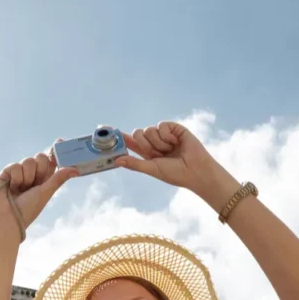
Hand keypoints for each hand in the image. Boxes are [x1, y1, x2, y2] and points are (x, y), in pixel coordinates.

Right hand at [0, 147, 79, 238]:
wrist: (8, 218)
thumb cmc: (27, 210)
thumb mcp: (46, 193)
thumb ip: (58, 178)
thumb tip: (76, 170)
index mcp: (43, 179)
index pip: (50, 161)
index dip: (55, 151)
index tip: (60, 142)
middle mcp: (31, 174)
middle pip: (41, 157)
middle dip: (41, 168)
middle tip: (37, 182)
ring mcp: (18, 172)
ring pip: (28, 161)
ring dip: (28, 177)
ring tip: (21, 189)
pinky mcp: (6, 172)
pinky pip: (16, 165)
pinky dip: (16, 178)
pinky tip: (12, 188)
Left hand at [117, 122, 238, 205]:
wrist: (195, 170)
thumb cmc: (175, 173)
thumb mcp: (152, 169)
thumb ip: (134, 164)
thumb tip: (117, 160)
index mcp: (147, 152)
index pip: (130, 141)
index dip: (119, 135)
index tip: (103, 127)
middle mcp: (154, 142)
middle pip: (138, 134)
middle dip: (145, 144)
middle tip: (157, 153)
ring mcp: (164, 134)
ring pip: (149, 130)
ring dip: (159, 143)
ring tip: (170, 150)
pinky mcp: (174, 128)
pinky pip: (161, 125)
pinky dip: (167, 136)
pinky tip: (175, 142)